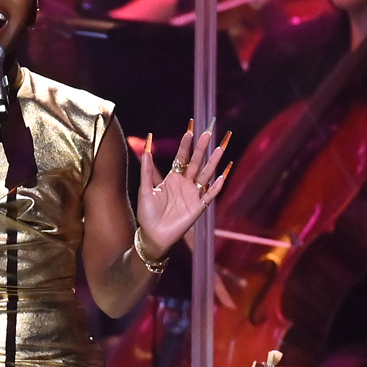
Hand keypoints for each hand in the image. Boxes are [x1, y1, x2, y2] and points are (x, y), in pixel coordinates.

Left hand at [135, 122, 228, 262]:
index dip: (186, 145)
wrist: (153, 235)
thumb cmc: (148, 214)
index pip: (182, 158)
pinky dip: (216, 187)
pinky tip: (222, 176)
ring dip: (213, 163)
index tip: (190, 131)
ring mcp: (193, 195)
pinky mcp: (198, 207)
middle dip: (202, 149)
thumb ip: (146, 171)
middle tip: (208, 133)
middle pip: (196, 163)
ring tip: (220, 149)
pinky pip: (209, 195)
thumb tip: (146, 150)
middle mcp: (185, 184)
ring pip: (206, 175)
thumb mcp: (145, 190)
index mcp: (172, 178)